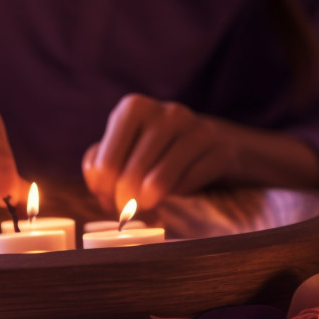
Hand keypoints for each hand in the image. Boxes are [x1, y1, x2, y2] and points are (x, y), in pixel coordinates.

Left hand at [83, 94, 236, 213]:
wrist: (209, 142)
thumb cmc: (153, 149)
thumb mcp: (121, 148)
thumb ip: (98, 164)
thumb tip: (99, 184)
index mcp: (134, 108)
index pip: (104, 166)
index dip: (103, 192)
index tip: (109, 198)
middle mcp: (166, 113)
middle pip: (130, 177)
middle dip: (125, 203)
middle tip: (127, 210)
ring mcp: (196, 128)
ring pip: (158, 183)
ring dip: (148, 204)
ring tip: (146, 205)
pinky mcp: (220, 150)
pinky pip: (187, 186)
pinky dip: (177, 197)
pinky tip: (175, 192)